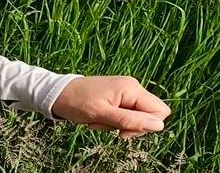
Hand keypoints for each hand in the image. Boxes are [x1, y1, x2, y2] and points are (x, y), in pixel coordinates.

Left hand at [50, 75, 170, 139]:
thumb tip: (159, 126)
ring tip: (99, 121)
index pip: (160, 111)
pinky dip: (112, 122)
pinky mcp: (118, 98)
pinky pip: (125, 115)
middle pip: (149, 116)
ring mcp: (125, 93)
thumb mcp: (102, 114)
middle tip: (109, 126)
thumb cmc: (77, 102)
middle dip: (130, 127)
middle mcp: (132, 88)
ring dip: (118, 125)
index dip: (147, 126)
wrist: (58, 94)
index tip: (124, 131)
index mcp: (131, 88)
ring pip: (136, 118)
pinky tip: (98, 119)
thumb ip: (130, 120)